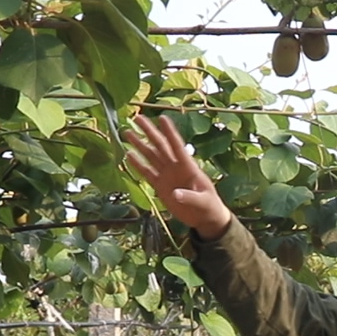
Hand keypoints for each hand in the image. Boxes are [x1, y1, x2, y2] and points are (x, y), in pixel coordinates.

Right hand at [122, 114, 233, 237]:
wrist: (204, 218)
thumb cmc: (209, 206)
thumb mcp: (203, 202)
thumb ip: (190, 198)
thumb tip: (176, 195)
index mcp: (188, 166)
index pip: (176, 145)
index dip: (169, 132)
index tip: (162, 117)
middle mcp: (175, 167)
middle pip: (160, 145)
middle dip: (149, 131)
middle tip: (137, 118)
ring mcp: (166, 175)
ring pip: (151, 156)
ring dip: (139, 144)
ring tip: (127, 132)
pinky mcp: (160, 186)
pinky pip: (147, 173)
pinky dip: (137, 164)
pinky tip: (128, 154)